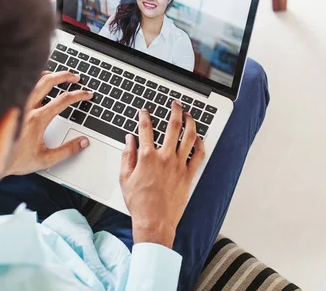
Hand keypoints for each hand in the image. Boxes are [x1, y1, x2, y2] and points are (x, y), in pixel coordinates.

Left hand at [5, 71, 92, 175]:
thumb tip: (83, 142)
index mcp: (38, 119)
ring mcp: (17, 104)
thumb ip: (68, 150)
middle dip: (65, 76)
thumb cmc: (15, 160)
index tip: (87, 94)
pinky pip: (22, 86)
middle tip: (75, 77)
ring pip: (34, 80)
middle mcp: (27, 108)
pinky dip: (33, 80)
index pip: (63, 100)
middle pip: (48, 82)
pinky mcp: (10, 106)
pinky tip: (37, 82)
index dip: (79, 95)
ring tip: (59, 75)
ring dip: (49, 75)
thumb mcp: (46, 159)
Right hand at [120, 100, 204, 247]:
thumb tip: (129, 139)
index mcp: (147, 157)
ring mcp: (179, 165)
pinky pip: (199, 155)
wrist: (154, 221)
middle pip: (173, 126)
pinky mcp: (189, 175)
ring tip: (189, 116)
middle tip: (175, 104)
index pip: (146, 129)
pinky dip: (200, 144)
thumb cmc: (139, 203)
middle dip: (175, 111)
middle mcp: (165, 158)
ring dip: (191, 123)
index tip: (144, 111)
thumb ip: (127, 155)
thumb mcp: (125, 178)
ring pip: (189, 137)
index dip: (144, 116)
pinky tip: (198, 138)